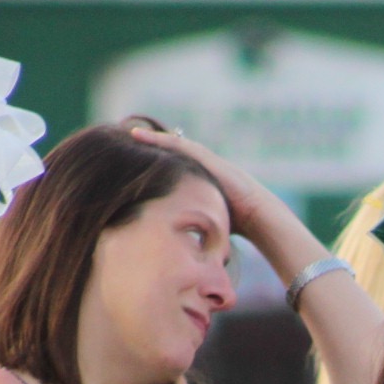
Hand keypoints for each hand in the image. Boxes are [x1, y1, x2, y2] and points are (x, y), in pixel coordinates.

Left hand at [129, 124, 308, 268]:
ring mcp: (202, 159)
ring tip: (131, 133)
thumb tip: (178, 250)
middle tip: (129, 139)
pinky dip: (158, 139)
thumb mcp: (204, 221)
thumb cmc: (235, 223)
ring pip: (172, 145)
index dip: (156, 163)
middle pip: (170, 152)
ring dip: (151, 139)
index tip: (136, 163)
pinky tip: (141, 135)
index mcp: (198, 179)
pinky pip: (177, 145)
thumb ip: (192, 226)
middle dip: (151, 146)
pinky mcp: (204, 156)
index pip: (173, 168)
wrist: (254, 214)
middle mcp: (199, 166)